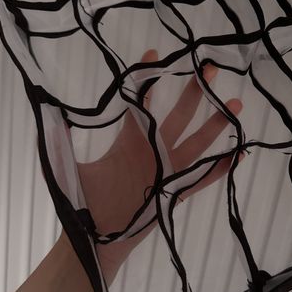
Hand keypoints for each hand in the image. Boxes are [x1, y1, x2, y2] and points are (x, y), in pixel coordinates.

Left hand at [58, 49, 243, 282]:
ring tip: (235, 104)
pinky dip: (223, 167)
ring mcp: (168, 170)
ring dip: (216, 124)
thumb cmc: (86, 205)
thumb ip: (65, 145)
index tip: (154, 52)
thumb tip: (51, 119)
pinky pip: (204, 177)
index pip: (141, 103)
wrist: (97, 239)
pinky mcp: (177, 191)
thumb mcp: (72, 170)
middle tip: (208, 68)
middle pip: (178, 116)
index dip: (147, 80)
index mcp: (131, 140)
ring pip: (198, 142)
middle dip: (194, 92)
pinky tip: (240, 153)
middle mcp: (154, 150)